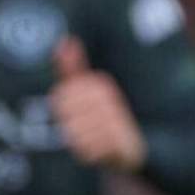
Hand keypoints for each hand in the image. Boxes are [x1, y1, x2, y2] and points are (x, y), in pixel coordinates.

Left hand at [50, 37, 145, 171]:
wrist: (134, 147)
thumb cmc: (102, 115)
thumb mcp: (87, 89)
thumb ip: (72, 68)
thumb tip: (65, 40)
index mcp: (100, 85)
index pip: (60, 98)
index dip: (62, 111)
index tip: (74, 114)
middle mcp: (109, 101)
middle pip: (66, 117)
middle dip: (70, 126)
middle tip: (84, 129)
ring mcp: (116, 122)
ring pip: (75, 135)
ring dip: (80, 141)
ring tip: (92, 138)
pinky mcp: (121, 145)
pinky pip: (88, 152)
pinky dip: (89, 154)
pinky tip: (98, 150)